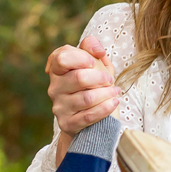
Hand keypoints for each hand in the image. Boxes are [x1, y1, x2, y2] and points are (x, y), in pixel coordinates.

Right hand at [45, 36, 119, 160]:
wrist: (88, 117)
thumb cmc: (92, 84)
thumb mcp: (94, 63)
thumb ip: (92, 48)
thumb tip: (98, 50)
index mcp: (57, 70)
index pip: (62, 57)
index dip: (81, 57)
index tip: (93, 62)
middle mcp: (54, 88)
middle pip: (79, 77)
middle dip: (101, 77)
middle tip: (110, 80)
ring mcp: (59, 107)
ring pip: (87, 98)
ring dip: (107, 94)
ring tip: (115, 92)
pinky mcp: (67, 123)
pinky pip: (89, 116)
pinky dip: (105, 108)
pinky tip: (114, 102)